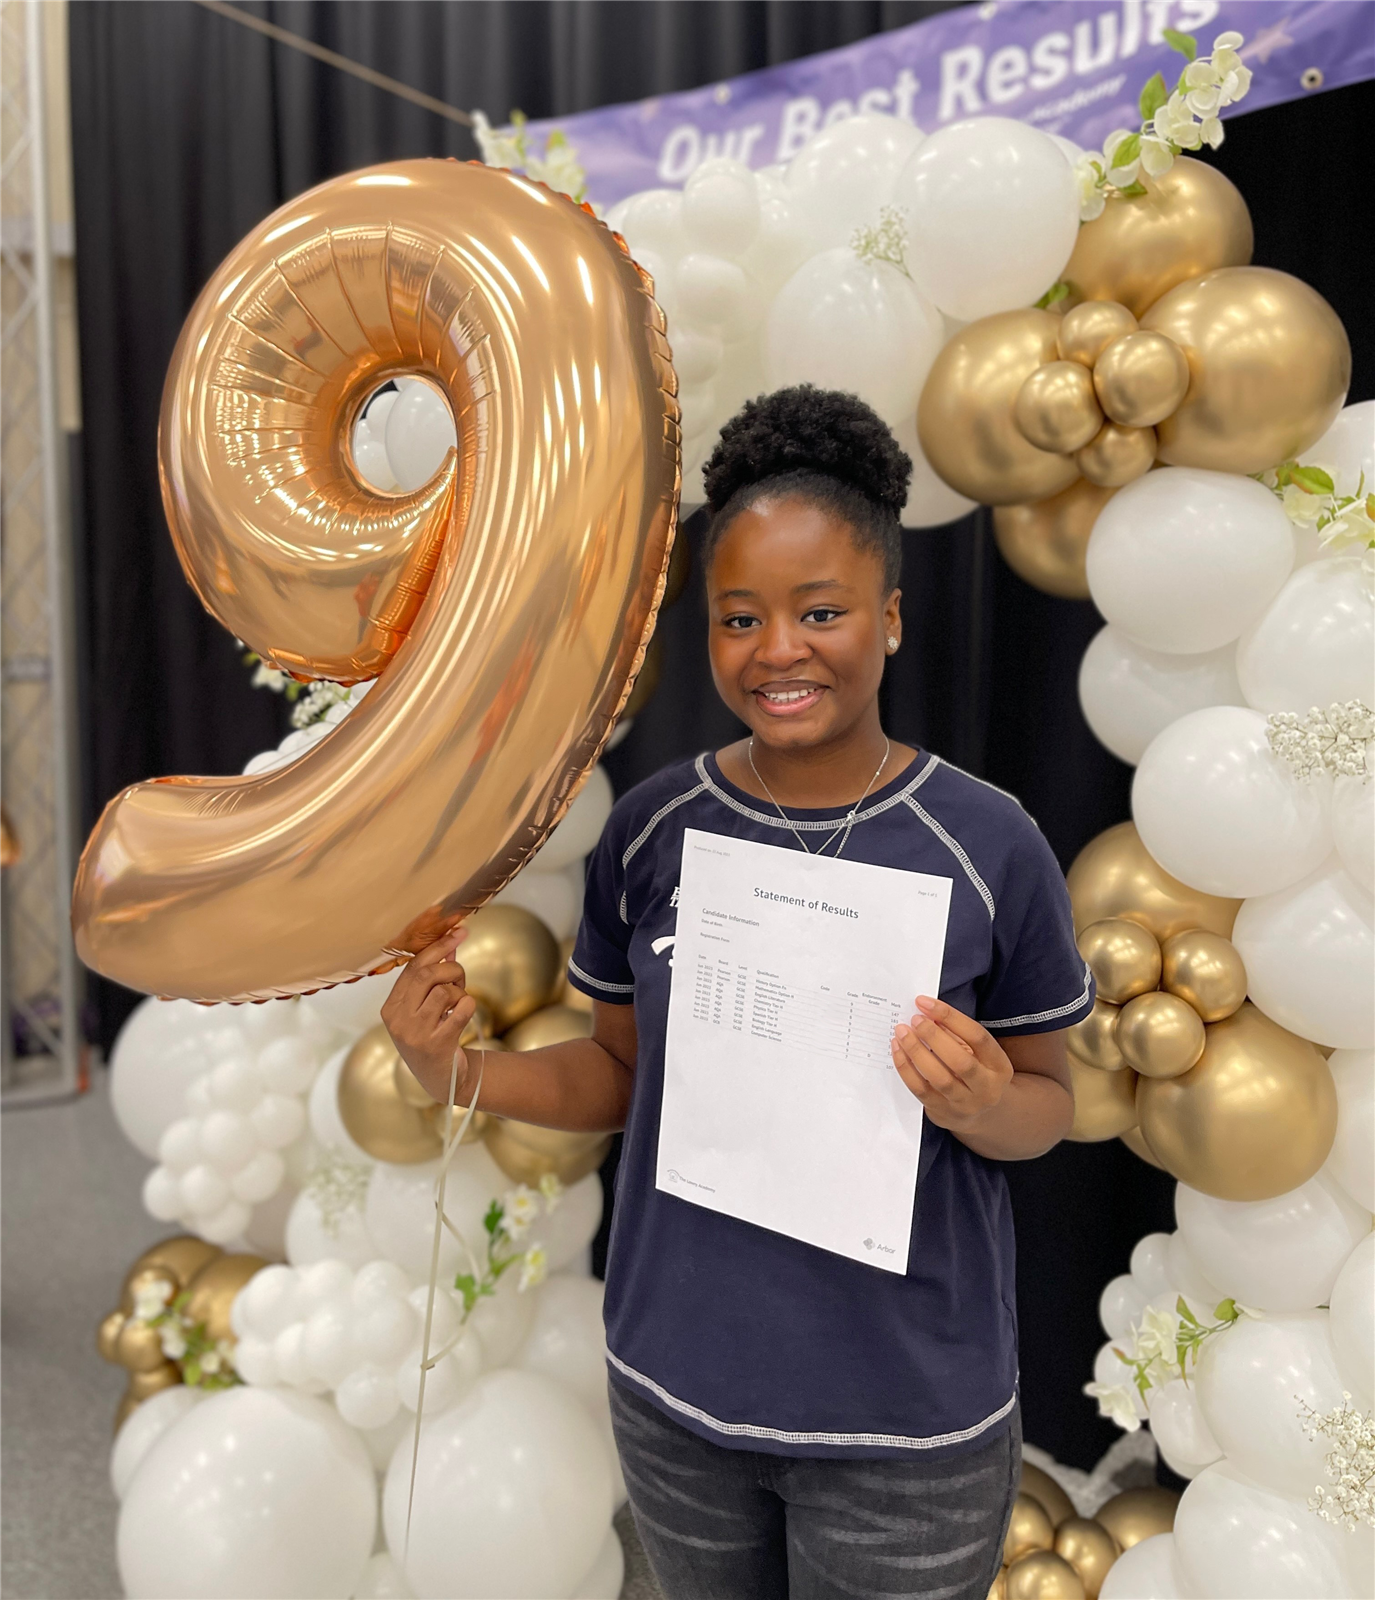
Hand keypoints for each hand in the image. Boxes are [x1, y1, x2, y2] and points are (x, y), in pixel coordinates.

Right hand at [380, 927, 476, 1104]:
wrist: (442, 1079)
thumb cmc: (433, 1036)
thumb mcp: (426, 1007)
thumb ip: (434, 977)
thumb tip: (450, 944)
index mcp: (391, 1007)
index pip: (412, 966)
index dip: (438, 946)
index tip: (459, 932)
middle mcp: (398, 1020)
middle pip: (428, 974)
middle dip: (452, 969)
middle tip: (461, 979)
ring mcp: (415, 1034)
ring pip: (444, 991)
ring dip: (460, 992)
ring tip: (458, 1004)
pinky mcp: (436, 1045)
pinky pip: (461, 1009)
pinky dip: (469, 1006)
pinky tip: (463, 1015)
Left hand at [890, 995, 1013, 1133]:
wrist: (980, 1114)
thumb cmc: (976, 1072)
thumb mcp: (979, 1054)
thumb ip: (958, 1034)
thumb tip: (928, 1013)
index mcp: (999, 1066)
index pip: (977, 1037)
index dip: (950, 1017)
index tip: (925, 1003)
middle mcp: (986, 1088)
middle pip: (960, 1061)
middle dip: (933, 1036)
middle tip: (915, 1019)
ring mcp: (964, 1104)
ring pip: (938, 1077)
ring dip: (916, 1051)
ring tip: (902, 1032)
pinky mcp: (942, 1112)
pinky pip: (920, 1089)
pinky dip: (906, 1068)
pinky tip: (898, 1050)